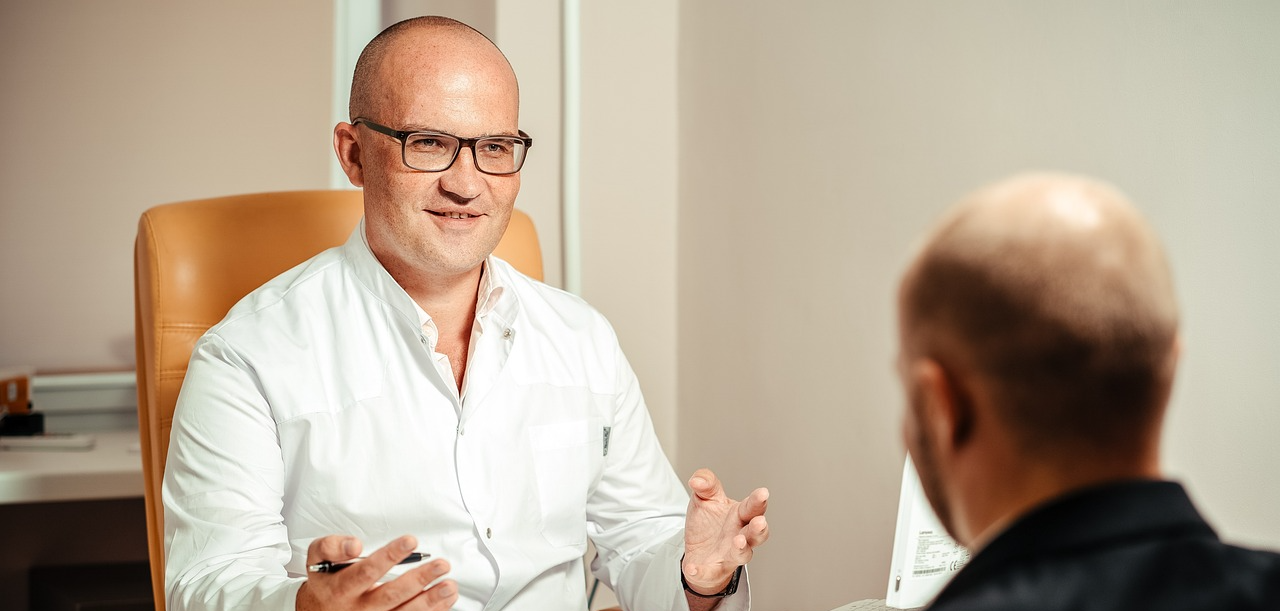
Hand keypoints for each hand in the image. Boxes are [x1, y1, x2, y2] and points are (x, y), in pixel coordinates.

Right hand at [296, 534, 457, 610]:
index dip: (389, 556)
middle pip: (391, 595)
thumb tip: (354, 545)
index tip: (411, 541)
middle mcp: (358, 608)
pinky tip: (445, 600)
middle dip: (418, 580)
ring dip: (429, 600)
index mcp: (341, 588)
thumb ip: (332, 546)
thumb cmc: (326, 581)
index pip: (366, 571)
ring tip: (449, 585)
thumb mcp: (318, 558)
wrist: (318, 610)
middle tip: (441, 565)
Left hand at [681, 468, 769, 593]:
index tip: (763, 493)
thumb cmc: (709, 523)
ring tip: (738, 541)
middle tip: (759, 522)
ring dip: (741, 549)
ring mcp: (729, 555)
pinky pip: (709, 572)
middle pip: (755, 534)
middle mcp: (740, 536)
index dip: (758, 501)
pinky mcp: (713, 570)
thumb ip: (706, 483)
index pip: (752, 507)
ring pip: (741, 554)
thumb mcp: (705, 498)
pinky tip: (691, 567)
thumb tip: (697, 480)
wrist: (698, 551)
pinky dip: (701, 571)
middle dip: (759, 528)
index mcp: (740, 516)